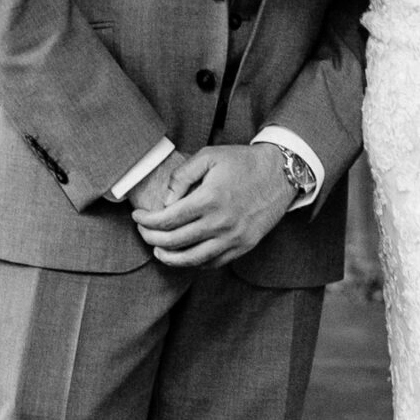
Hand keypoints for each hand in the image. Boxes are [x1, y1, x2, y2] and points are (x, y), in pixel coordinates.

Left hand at [132, 144, 294, 267]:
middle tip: (143, 232)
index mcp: (210, 199)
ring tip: (158, 250)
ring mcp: (233, 238)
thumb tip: (165, 200)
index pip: (168, 219)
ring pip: (192, 259)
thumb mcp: (210, 156)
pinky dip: (194, 263)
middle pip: (175, 241)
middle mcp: (221, 223)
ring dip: (169, 258)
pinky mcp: (244, 246)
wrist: (281, 174)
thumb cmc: (243, 162)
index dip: (147, 221)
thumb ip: (182, 175)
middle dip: (152, 238)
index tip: (138, 217)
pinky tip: (184, 255)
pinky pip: (213, 263)